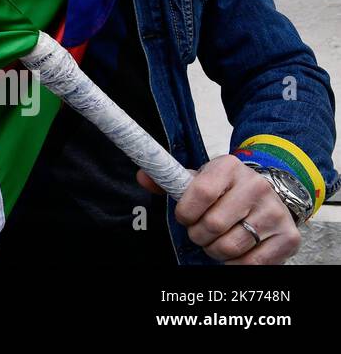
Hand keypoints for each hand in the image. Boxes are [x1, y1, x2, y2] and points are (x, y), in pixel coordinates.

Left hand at [138, 155, 301, 263]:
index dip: (185, 212)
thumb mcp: (201, 178)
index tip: (184, 217)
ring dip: (214, 250)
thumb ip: (171, 180)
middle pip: (213, 224)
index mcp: (230, 167)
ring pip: (230, 246)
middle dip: (198, 234)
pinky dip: (234, 263)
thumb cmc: (227, 189)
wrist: (271, 193)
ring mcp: (274, 213)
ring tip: (215, 240)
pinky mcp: (288, 237)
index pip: (200, 193)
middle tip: (200, 232)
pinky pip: (251, 263)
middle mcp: (256, 187)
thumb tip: (143, 177)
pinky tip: (233, 251)